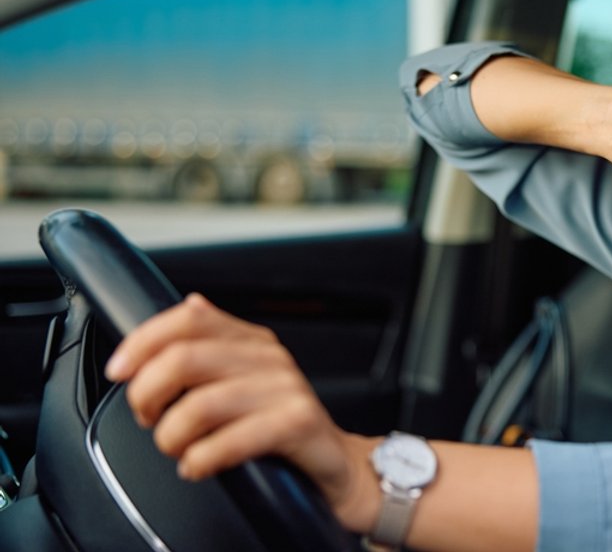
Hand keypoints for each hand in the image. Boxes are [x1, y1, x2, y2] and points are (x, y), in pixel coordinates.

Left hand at [105, 293, 382, 533]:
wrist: (334, 463)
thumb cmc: (281, 424)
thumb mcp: (246, 378)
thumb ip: (215, 343)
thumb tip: (190, 303)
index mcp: (252, 340)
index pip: (189, 318)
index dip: (143, 340)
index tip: (120, 371)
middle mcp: (270, 357)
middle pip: (185, 358)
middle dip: (147, 394)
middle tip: (149, 419)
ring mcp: (287, 388)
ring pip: (201, 404)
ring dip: (171, 436)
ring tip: (175, 449)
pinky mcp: (298, 422)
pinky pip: (231, 440)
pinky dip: (201, 459)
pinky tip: (197, 466)